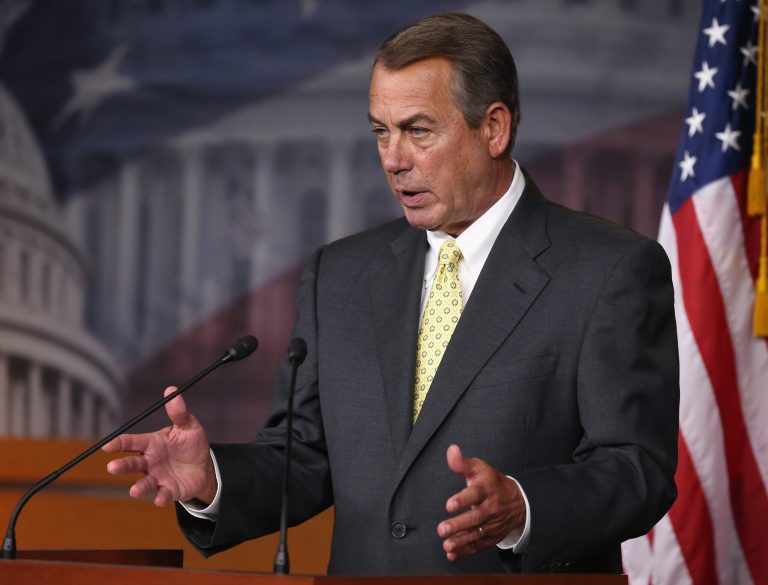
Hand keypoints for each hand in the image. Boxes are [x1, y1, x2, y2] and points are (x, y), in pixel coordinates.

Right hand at [102, 386, 216, 506]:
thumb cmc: (191, 444)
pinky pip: (162, 495)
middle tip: (112, 467)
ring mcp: (158, 477)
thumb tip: (172, 390)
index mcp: (152, 443)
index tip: (107, 445)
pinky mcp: (168, 491)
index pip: (132, 442)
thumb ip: (179, 412)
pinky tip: (160, 499)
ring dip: (139, 487)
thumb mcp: (188, 426)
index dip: (119, 443)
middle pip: (132, 464)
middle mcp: (150, 462)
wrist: (204, 467)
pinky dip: (160, 498)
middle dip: (122, 466)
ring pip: (144, 483)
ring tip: (134, 491)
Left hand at [437, 444, 525, 560]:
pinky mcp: (491, 536)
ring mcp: (491, 524)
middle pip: (474, 517)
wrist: (519, 502)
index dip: (462, 499)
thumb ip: (462, 463)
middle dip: (458, 525)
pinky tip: (452, 553)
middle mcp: (490, 508)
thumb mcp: (480, 468)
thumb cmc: (493, 483)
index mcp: (486, 489)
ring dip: (460, 541)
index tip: (449, 504)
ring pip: (476, 534)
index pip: (474, 494)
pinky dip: (465, 551)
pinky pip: (478, 545)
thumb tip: (451, 450)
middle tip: (442, 529)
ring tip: (447, 544)